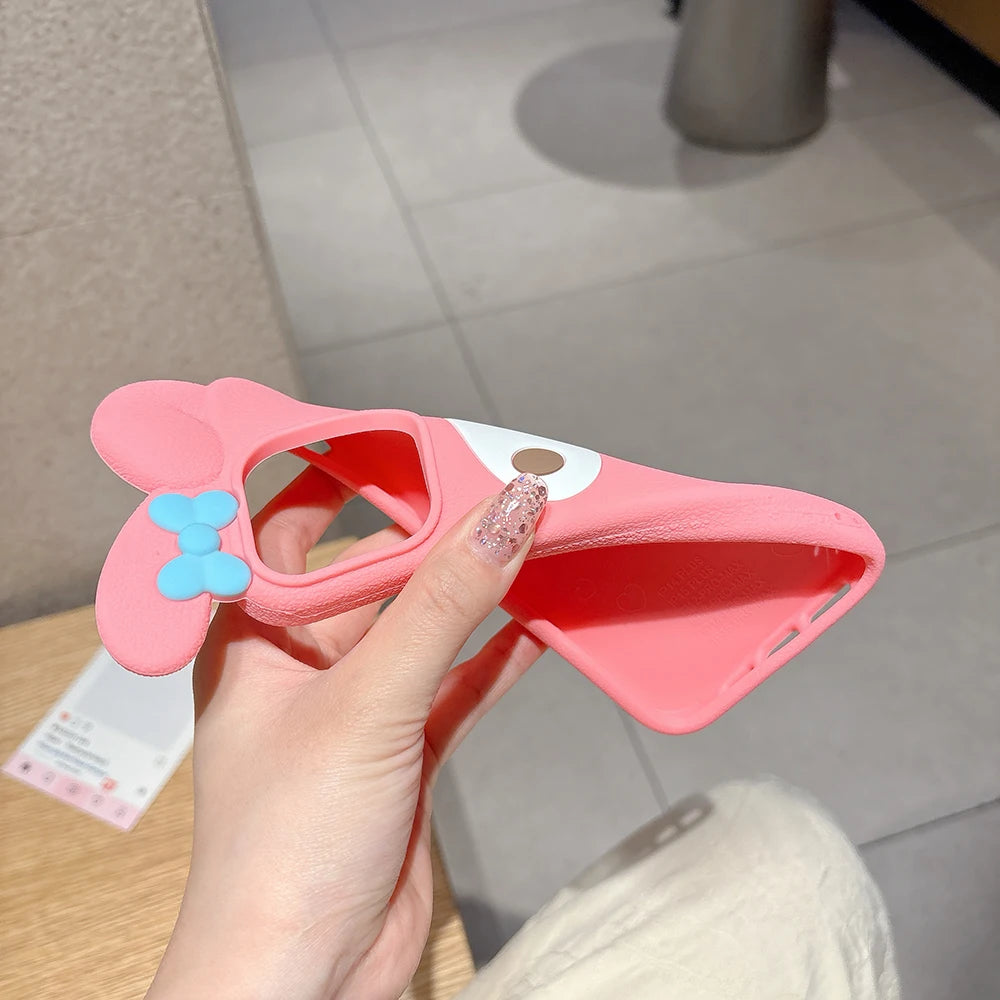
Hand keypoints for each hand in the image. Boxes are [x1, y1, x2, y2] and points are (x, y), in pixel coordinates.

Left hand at [146, 468, 547, 999]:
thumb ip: (441, 605)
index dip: (344, 477)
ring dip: (478, 590)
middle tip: (499, 482)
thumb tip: (506, 513)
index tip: (410, 438)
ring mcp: (359, 706)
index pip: (292, 527)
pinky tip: (542, 620)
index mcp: (253, 634)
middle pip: (376, 572)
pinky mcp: (406, 749)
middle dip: (435, 532)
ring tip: (536, 537)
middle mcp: (302, 661)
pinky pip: (460, 682)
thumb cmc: (286, 848)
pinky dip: (500, 653)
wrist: (309, 981)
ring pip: (427, 626)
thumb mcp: (367, 702)